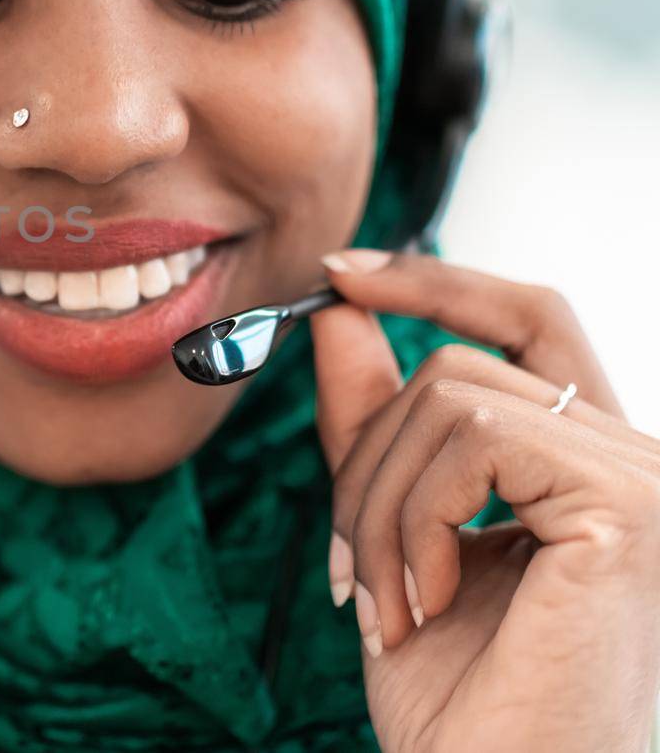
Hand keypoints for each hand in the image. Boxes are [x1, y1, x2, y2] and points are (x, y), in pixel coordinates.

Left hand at [309, 249, 659, 752]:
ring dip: (377, 504)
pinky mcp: (629, 505)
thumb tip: (338, 311)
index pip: (524, 320)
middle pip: (460, 362)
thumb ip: (372, 422)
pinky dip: (413, 519)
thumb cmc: (455, 691)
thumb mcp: (389, 531)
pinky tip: (427, 601)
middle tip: (341, 562)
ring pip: (448, 395)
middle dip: (366, 452)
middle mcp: (635, 458)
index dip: (433, 282)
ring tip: (387, 601)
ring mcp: (643, 478)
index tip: (338, 275)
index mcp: (587, 463)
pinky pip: (472, 438)